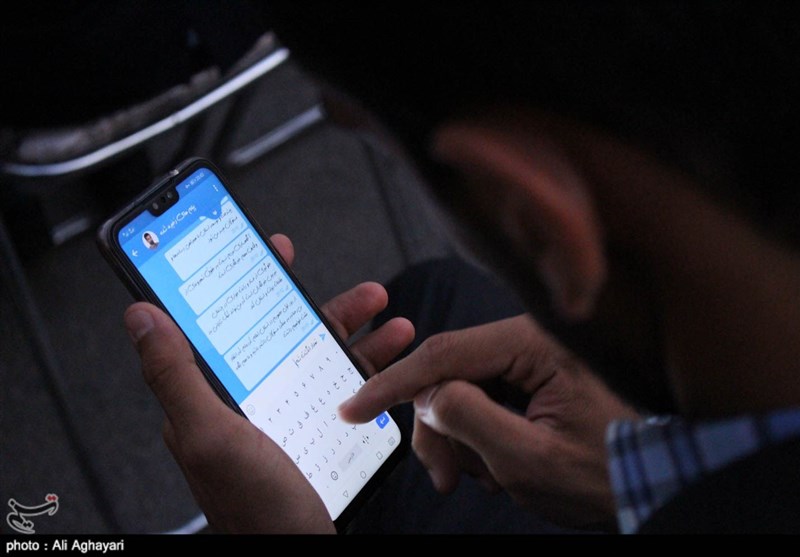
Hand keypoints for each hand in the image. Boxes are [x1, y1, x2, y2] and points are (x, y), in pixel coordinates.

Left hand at [124, 234, 413, 532]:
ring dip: (357, 334)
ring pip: (320, 358)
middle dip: (325, 308)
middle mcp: (249, 403)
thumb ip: (175, 377)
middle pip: (286, 337)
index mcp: (212, 398)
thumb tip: (142, 316)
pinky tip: (390, 359)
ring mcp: (285, 419)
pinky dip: (370, 370)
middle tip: (362, 293)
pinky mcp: (315, 435)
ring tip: (390, 318)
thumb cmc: (256, 514)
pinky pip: (343, 390)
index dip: (246, 284)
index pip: (225, 325)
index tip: (268, 253)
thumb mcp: (211, 439)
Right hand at [339, 314, 637, 528]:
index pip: (444, 354)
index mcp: (534, 343)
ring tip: (488, 479)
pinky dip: (474, 438)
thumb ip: (470, 420)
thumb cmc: (605, 472)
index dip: (392, 383)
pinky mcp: (527, 377)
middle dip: (437, 431)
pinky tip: (495, 465)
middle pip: (446, 375)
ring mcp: (527, 358)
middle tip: (445, 480)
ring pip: (458, 392)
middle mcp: (529, 339)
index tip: (353, 407)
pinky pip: (478, 401)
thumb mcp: (531, 459)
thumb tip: (427, 398)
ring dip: (457, 441)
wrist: (650, 481)